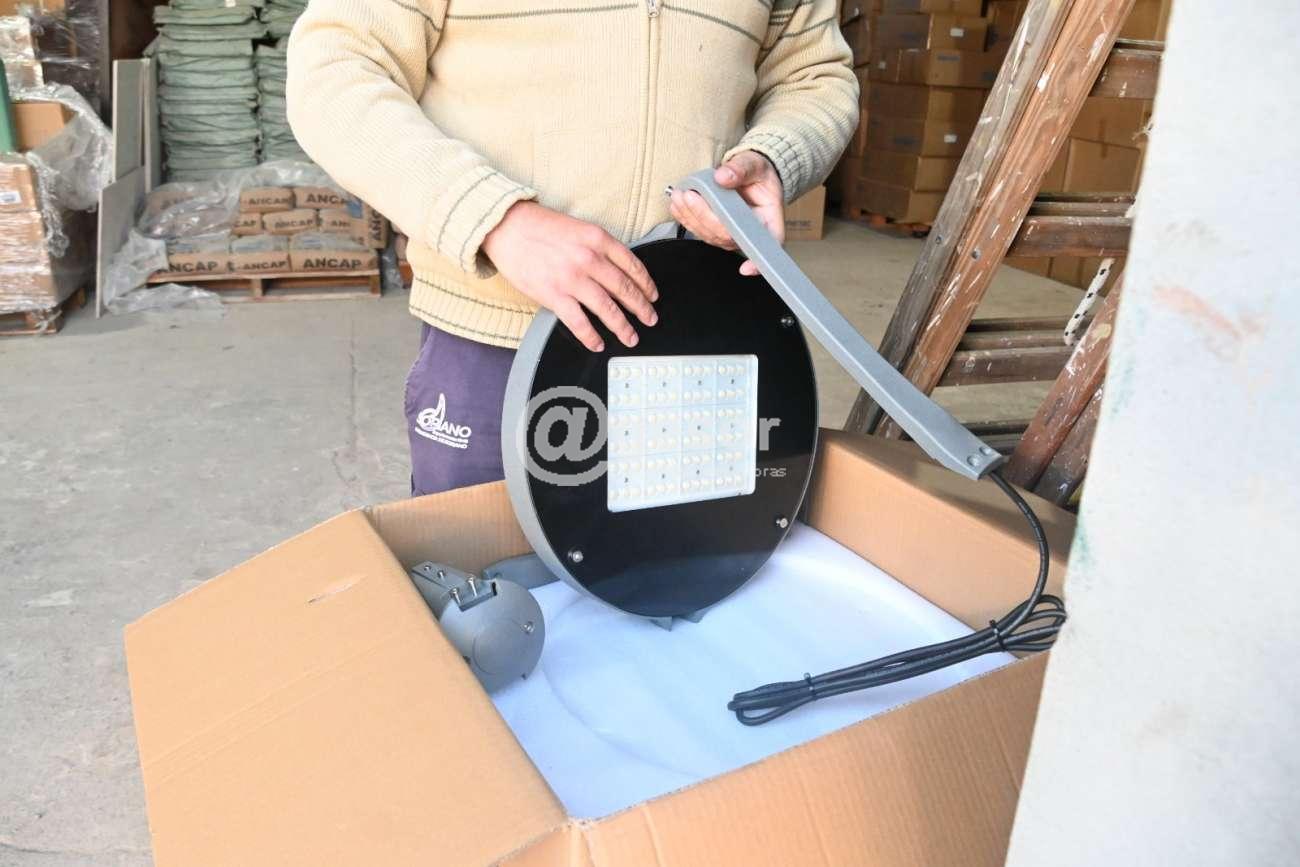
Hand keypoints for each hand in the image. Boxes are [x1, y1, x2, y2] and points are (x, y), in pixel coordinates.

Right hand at [482, 201, 657, 351]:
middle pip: (624, 289)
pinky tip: (598, 343)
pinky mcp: (554, 295)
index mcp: (597, 238)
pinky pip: (579, 321)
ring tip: (631, 337)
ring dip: (622, 326)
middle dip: (641, 308)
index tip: (652, 295)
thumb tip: (616, 270)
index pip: (632, 265)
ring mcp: (572, 279)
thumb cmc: (539, 226)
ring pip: (607, 308)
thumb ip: (598, 247)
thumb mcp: (578, 227)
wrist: (506, 227)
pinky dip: (591, 336)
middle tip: (650, 319)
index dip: (646, 284)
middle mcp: (589, 259)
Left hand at [669, 150, 784, 275]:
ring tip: (681, 194)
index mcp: (768, 222)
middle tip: (690, 196)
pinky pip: (699, 229)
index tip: (746, 268)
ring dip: (691, 216)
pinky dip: (686, 216)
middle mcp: (748, 234)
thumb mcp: (755, 164)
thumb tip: (723, 177)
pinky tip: (678, 203)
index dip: (756, 262)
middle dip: (705, 217)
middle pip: (727, 236)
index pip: (768, 246)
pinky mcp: (714, 231)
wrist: (749, 175)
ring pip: (709, 235)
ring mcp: (729, 235)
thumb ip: (742, 169)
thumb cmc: (759, 174)